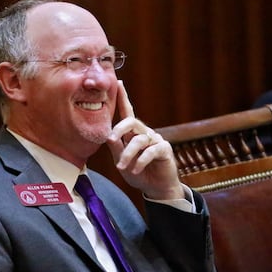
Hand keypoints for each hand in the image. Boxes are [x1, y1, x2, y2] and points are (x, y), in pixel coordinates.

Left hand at [106, 81, 182, 199]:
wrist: (156, 189)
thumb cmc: (138, 173)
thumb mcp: (121, 161)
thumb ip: (116, 148)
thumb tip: (107, 136)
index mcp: (133, 134)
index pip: (127, 112)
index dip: (123, 98)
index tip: (119, 83)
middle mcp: (145, 133)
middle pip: (131, 121)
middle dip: (119, 129)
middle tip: (110, 140)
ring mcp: (155, 140)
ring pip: (138, 140)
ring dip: (128, 154)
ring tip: (122, 167)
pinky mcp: (164, 149)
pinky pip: (150, 151)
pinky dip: (140, 161)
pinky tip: (136, 169)